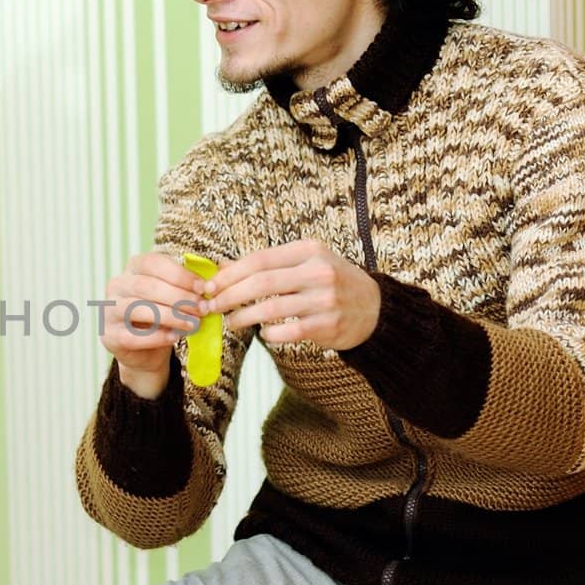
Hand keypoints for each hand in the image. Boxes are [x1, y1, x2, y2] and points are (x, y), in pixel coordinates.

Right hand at [100, 253, 205, 398]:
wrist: (145, 351)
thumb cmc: (163, 316)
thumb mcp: (174, 296)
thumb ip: (188, 285)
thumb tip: (214, 278)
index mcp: (132, 268)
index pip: (153, 263)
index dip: (180, 275)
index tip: (203, 288)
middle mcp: (116, 286)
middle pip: (147, 286)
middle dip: (179, 297)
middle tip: (202, 308)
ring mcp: (109, 311)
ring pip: (139, 309)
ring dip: (171, 316)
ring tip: (193, 324)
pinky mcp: (109, 336)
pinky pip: (133, 336)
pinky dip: (157, 337)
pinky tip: (174, 337)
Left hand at [201, 239, 379, 349]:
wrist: (375, 308)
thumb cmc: (330, 283)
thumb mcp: (303, 263)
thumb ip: (266, 265)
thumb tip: (221, 267)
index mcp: (308, 251)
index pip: (259, 259)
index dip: (229, 274)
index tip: (209, 286)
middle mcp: (318, 271)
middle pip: (261, 283)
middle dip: (229, 296)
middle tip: (211, 307)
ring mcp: (325, 299)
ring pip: (271, 309)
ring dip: (243, 318)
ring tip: (230, 323)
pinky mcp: (329, 325)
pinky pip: (289, 332)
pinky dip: (270, 334)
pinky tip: (264, 333)